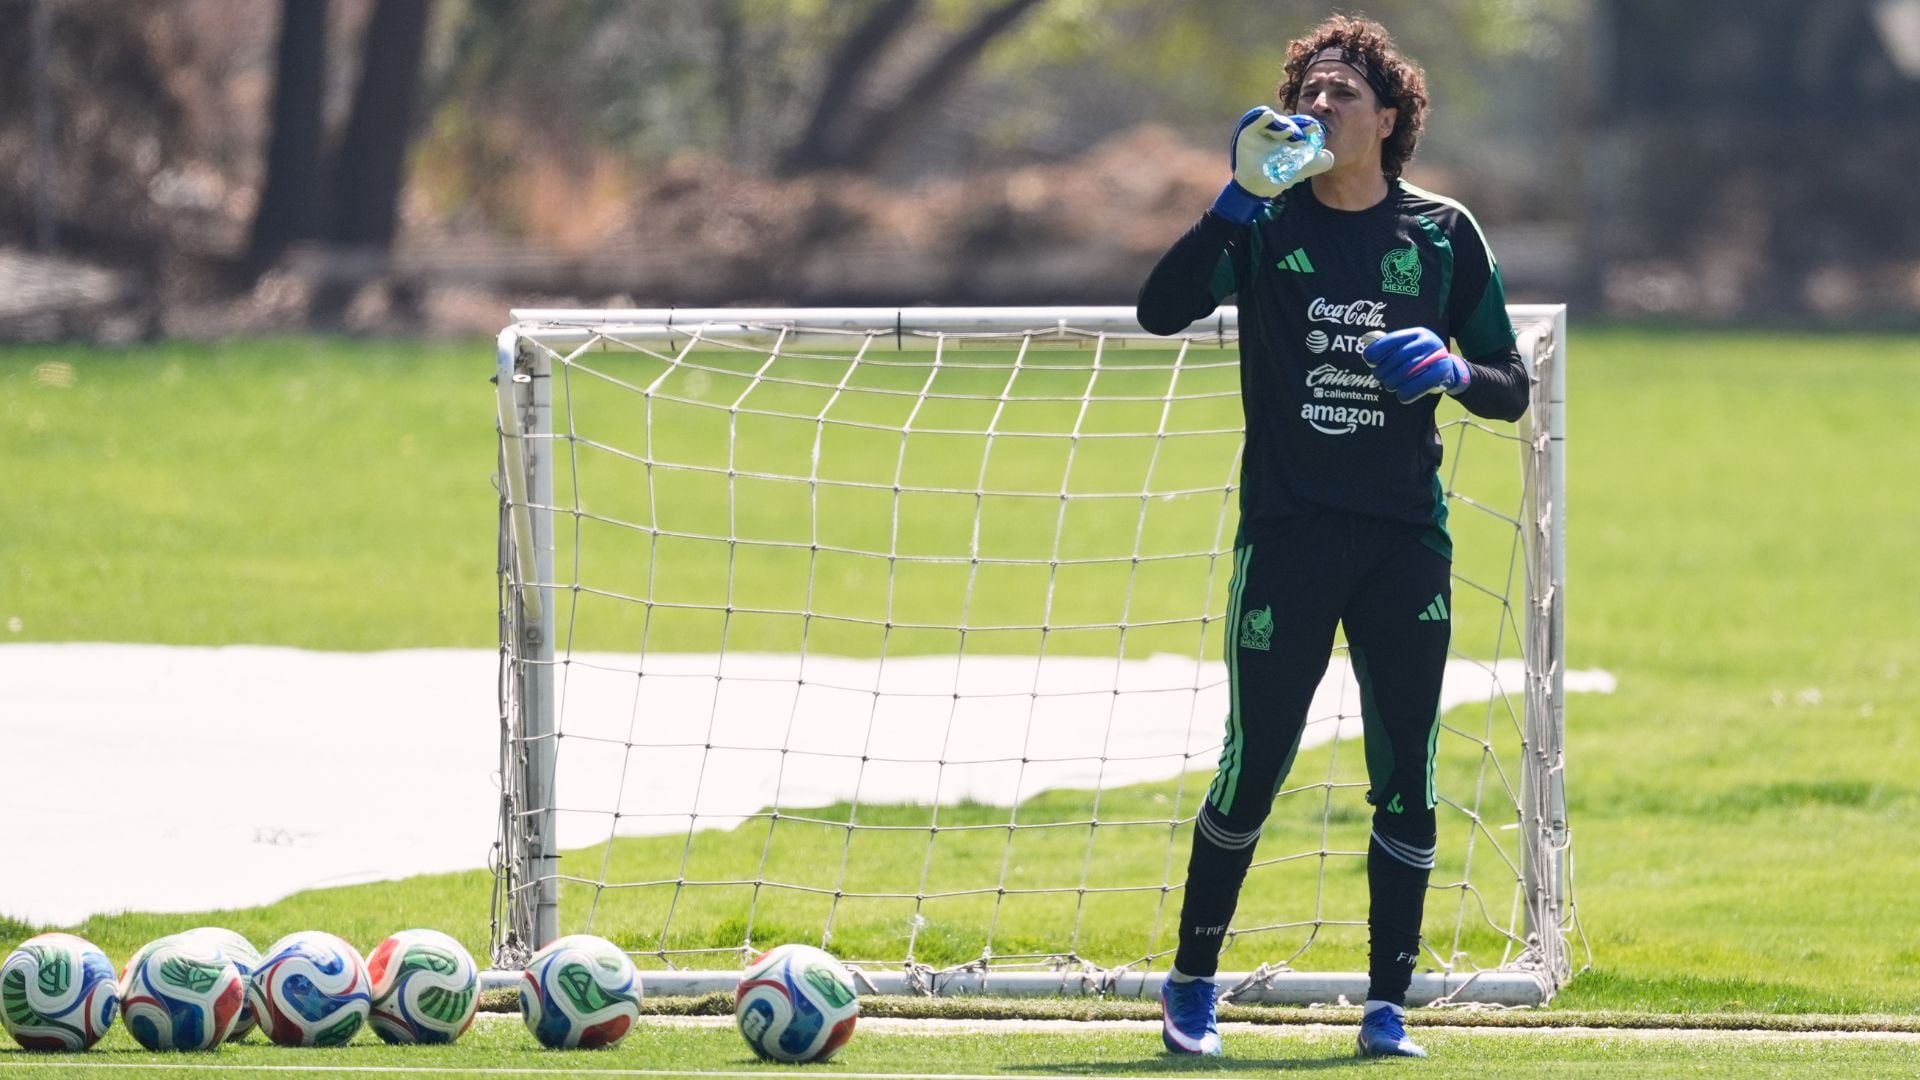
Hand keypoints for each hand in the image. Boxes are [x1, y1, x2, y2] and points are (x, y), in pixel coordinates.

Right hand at [1209, 108, 1333, 223]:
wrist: (1255, 189)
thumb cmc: (1275, 179)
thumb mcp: (1299, 171)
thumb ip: (1316, 164)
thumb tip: (1329, 155)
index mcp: (1287, 141)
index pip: (1299, 129)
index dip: (1308, 127)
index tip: (1315, 128)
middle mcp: (1275, 135)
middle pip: (1287, 123)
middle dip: (1296, 126)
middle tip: (1300, 134)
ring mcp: (1261, 133)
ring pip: (1274, 121)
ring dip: (1283, 123)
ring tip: (1289, 131)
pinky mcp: (1248, 134)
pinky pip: (1255, 121)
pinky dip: (1262, 117)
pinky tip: (1269, 115)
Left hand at [1361, 328, 1471, 402]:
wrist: (1448, 370)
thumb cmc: (1420, 359)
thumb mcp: (1408, 348)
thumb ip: (1390, 347)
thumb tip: (1366, 344)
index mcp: (1418, 333)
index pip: (1393, 339)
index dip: (1377, 349)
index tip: (1368, 359)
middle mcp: (1428, 341)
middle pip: (1397, 357)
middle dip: (1383, 369)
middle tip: (1378, 377)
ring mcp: (1437, 356)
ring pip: (1406, 372)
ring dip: (1393, 382)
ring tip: (1390, 385)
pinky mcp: (1442, 372)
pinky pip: (1418, 384)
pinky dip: (1406, 392)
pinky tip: (1401, 395)